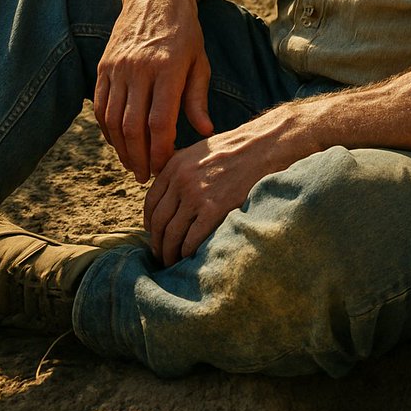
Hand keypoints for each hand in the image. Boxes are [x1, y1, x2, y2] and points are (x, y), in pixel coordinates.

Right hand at [94, 0, 213, 183]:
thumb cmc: (184, 31)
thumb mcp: (200, 61)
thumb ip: (198, 98)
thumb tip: (204, 133)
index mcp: (168, 69)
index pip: (160, 122)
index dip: (161, 150)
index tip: (165, 166)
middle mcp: (139, 69)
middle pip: (132, 126)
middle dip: (139, 157)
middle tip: (146, 176)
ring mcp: (117, 67)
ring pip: (112, 120)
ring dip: (121, 148)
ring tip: (133, 164)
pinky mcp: (103, 66)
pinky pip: (100, 105)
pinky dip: (107, 129)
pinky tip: (118, 142)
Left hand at [144, 112, 300, 265]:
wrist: (260, 148)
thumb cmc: (232, 151)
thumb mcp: (198, 152)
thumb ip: (179, 171)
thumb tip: (166, 197)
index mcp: (174, 165)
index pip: (151, 202)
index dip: (149, 224)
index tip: (154, 235)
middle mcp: (181, 180)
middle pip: (158, 222)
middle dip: (157, 243)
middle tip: (161, 255)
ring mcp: (197, 195)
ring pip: (172, 234)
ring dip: (169, 252)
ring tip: (172, 262)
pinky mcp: (215, 209)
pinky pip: (192, 239)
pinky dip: (187, 253)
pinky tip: (190, 258)